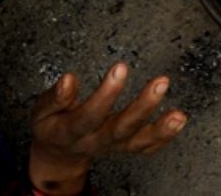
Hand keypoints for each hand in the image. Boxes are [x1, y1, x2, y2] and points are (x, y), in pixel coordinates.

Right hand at [28, 64, 186, 195]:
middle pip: (121, 128)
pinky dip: (164, 137)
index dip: (106, 93)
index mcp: (71, 131)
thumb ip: (54, 98)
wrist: (58, 153)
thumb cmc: (52, 125)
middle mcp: (95, 142)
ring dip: (160, 129)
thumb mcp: (41, 111)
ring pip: (138, 141)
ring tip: (179, 115)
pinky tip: (179, 121)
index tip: (121, 67)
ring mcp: (112, 147)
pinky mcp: (125, 147)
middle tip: (161, 82)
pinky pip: (146, 148)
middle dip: (143, 106)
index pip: (90, 115)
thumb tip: (68, 79)